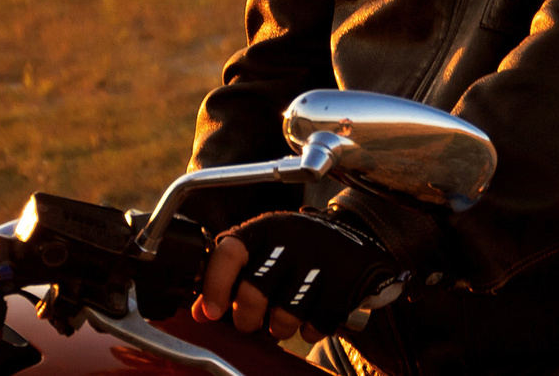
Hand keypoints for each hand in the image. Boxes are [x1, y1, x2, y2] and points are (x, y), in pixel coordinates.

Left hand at [191, 211, 401, 341]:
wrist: (358, 239)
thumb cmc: (298, 251)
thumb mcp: (264, 252)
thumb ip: (230, 279)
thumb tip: (200, 313)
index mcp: (266, 227)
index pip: (230, 251)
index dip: (215, 285)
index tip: (212, 313)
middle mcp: (293, 237)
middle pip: (255, 291)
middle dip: (247, 318)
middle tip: (251, 323)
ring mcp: (322, 258)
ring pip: (285, 314)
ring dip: (280, 328)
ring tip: (282, 321)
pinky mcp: (346, 281)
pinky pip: (317, 323)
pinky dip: (310, 330)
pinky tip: (311, 318)